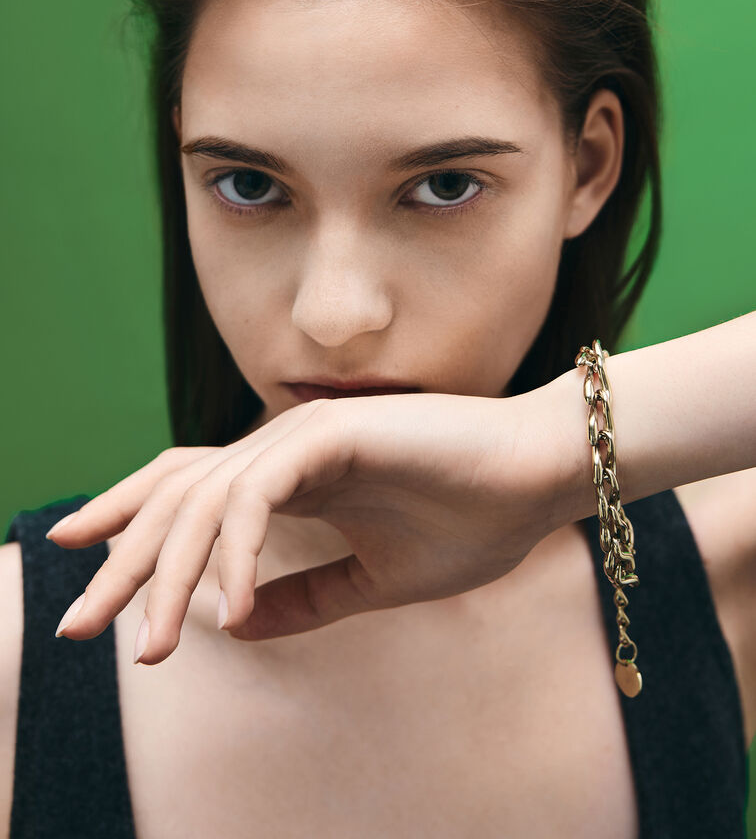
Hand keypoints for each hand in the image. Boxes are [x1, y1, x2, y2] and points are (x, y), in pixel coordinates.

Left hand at [47, 384, 573, 663]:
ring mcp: (303, 436)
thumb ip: (306, 598)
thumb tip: (234, 625)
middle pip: (175, 500)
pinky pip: (258, 494)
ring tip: (147, 643)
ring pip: (204, 501)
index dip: (130, 531)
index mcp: (290, 478)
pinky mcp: (332, 435)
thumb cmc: (472, 520)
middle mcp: (282, 450)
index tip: (86, 579)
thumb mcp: (373, 581)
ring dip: (166, 573)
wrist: (539, 477)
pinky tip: (230, 604)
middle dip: (122, 565)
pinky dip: (235, 550)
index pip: (189, 499)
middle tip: (79, 628)